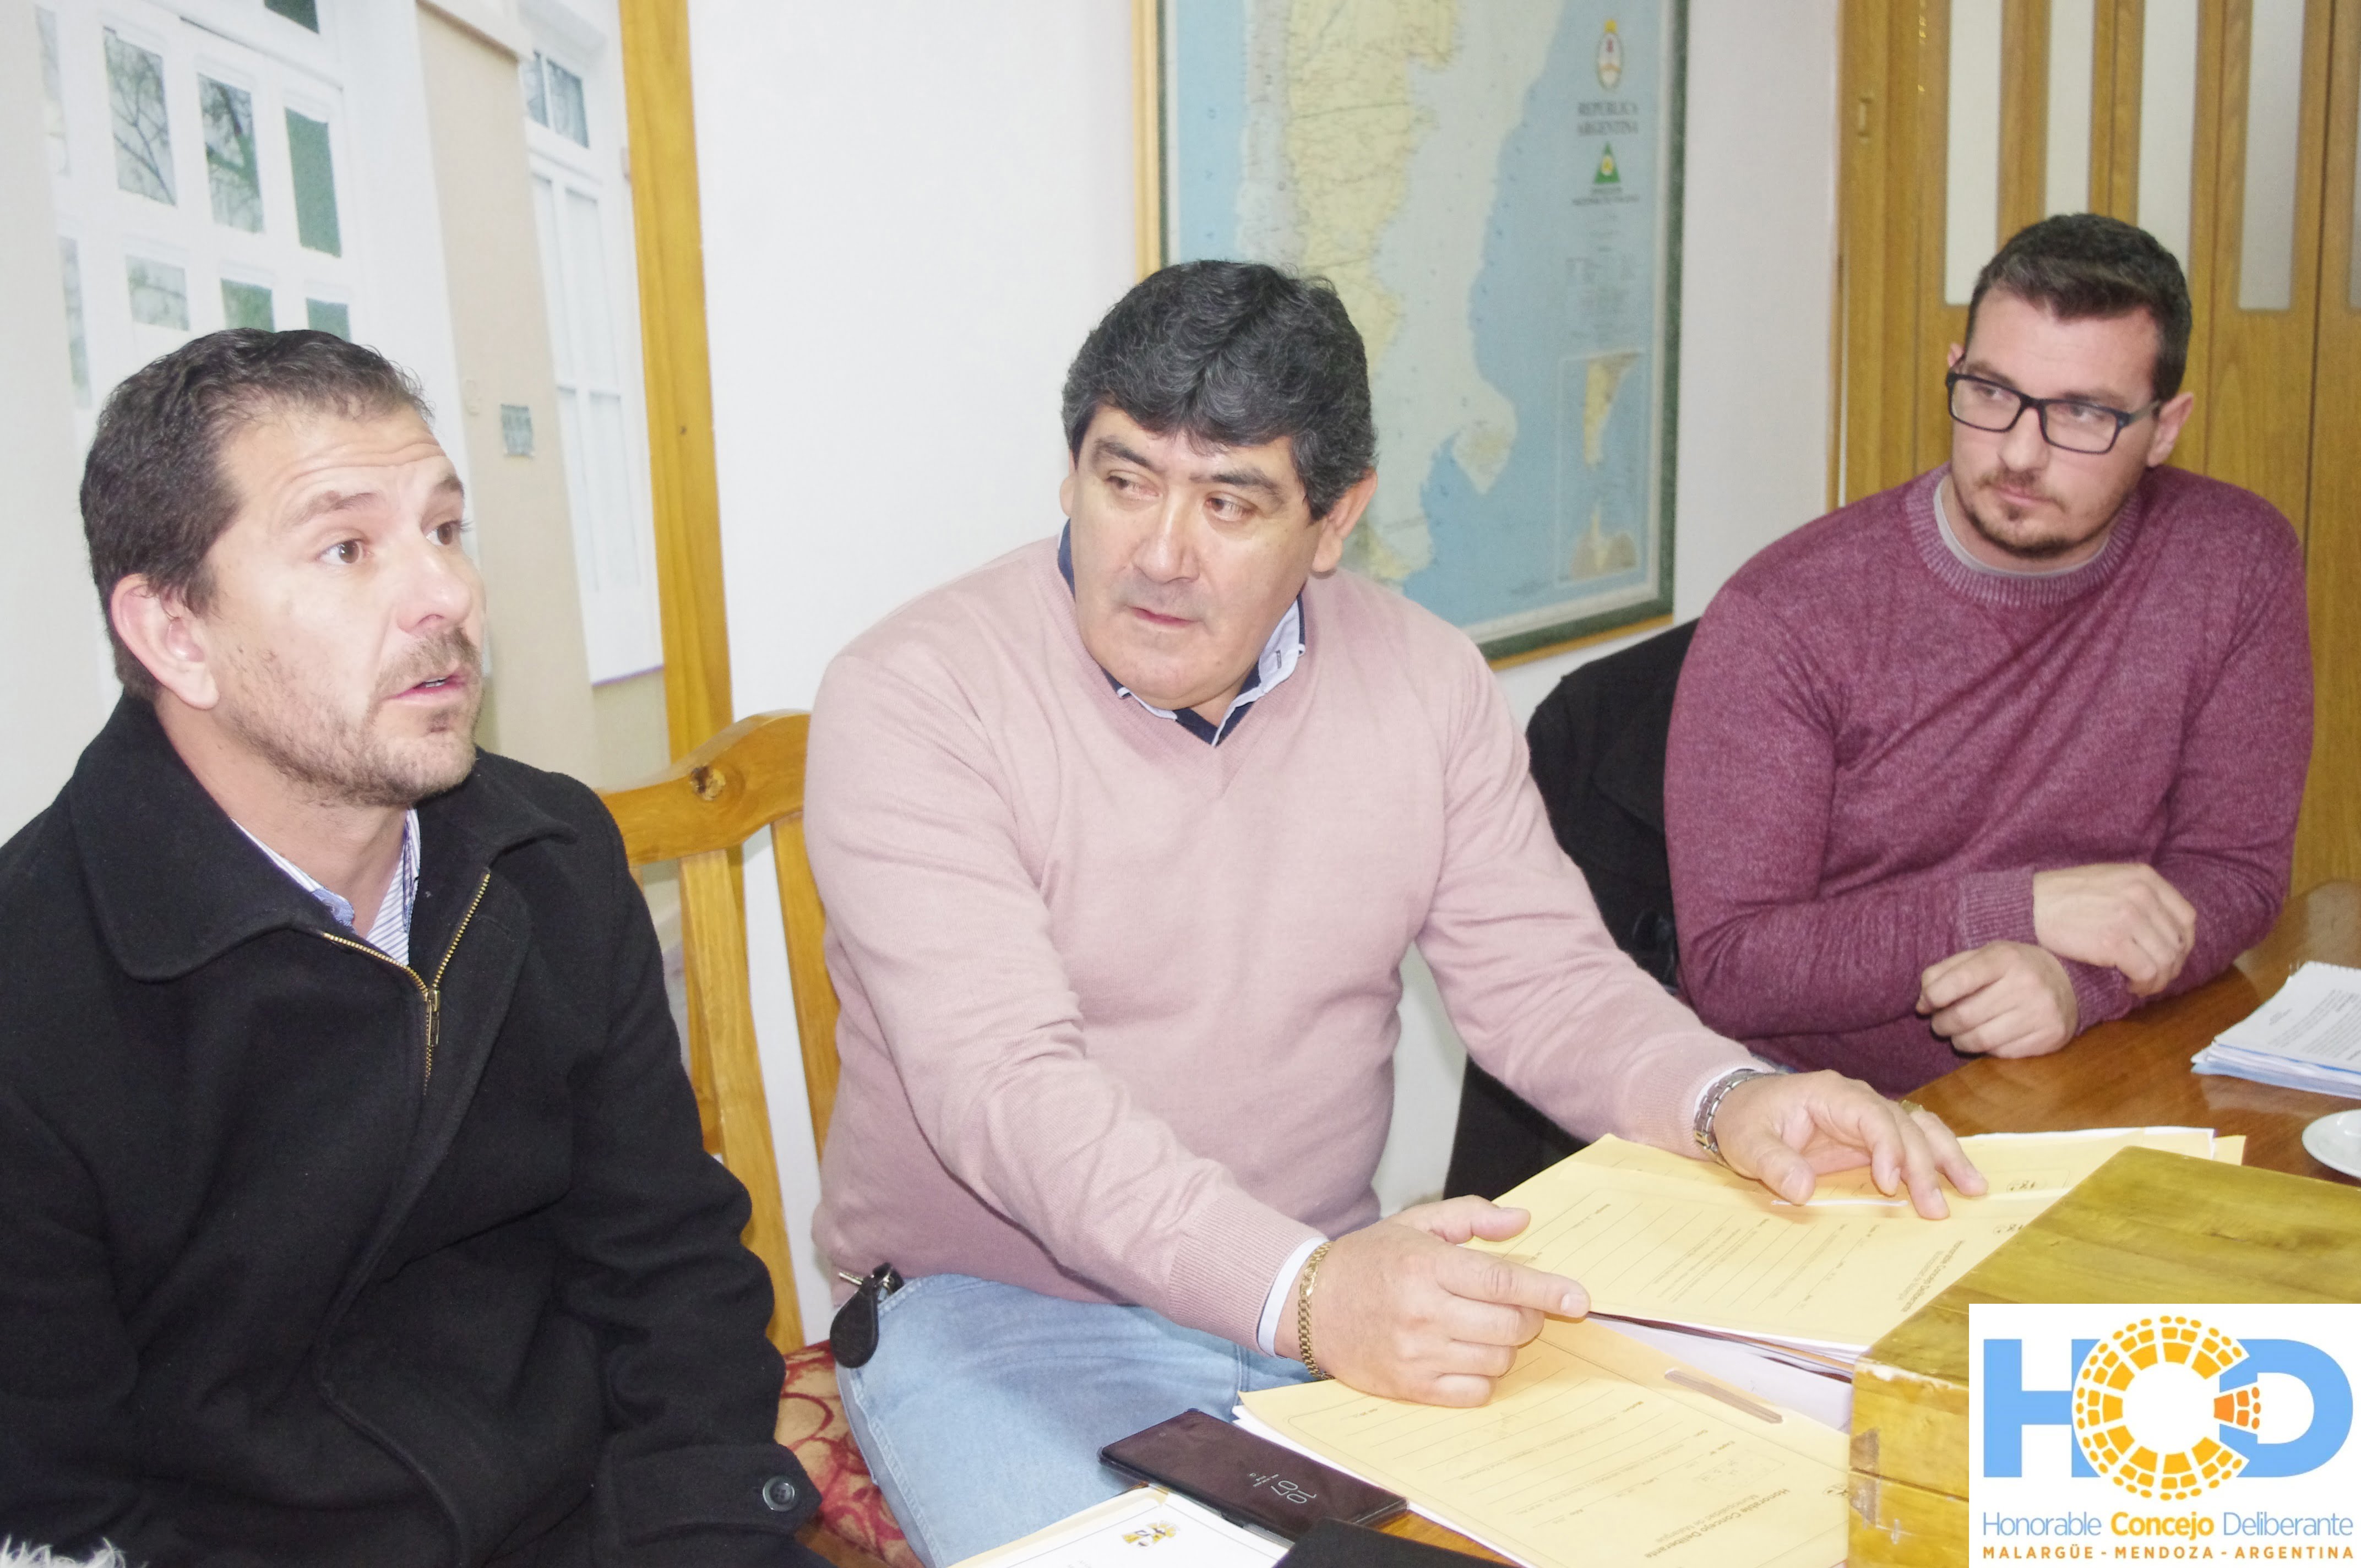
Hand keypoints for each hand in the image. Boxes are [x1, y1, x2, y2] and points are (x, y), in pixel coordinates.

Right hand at [1290, 1196, 1584, 1406]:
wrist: (1309, 1304)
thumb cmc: (1368, 1260)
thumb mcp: (1416, 1223)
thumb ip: (1471, 1216)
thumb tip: (1521, 1221)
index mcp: (1428, 1266)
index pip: (1503, 1283)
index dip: (1548, 1291)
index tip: (1579, 1299)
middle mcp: (1424, 1312)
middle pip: (1509, 1326)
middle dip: (1528, 1317)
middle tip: (1517, 1307)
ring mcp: (1417, 1355)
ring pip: (1496, 1360)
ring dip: (1504, 1345)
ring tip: (1482, 1328)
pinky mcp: (1411, 1387)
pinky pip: (1474, 1393)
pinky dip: (1482, 1377)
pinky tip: (1466, 1356)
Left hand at [1710, 1070, 1986, 1218]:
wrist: (1739, 1108)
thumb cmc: (1744, 1121)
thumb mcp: (1747, 1141)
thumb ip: (1772, 1163)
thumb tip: (1803, 1188)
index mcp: (1829, 1094)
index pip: (1872, 1116)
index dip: (1887, 1147)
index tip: (1890, 1182)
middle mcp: (1857, 1100)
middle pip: (1903, 1125)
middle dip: (1923, 1166)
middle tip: (1936, 1208)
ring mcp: (1868, 1117)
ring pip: (1919, 1129)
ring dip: (1945, 1158)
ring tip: (1974, 1189)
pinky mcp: (1872, 1137)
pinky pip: (1912, 1141)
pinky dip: (1937, 1158)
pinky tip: (1960, 1181)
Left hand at [1918, 941, 2078, 1056]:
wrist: (2069, 981)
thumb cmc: (2014, 968)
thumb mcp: (1981, 957)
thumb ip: (1945, 973)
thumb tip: (1921, 1004)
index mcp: (2005, 958)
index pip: (1958, 981)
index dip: (1933, 997)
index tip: (1926, 1004)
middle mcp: (2026, 984)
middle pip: (1964, 1015)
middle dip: (1941, 1024)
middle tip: (1939, 1024)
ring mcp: (2040, 1012)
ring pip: (1980, 1039)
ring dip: (1959, 1041)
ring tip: (1957, 1034)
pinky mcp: (2049, 1037)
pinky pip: (2001, 1052)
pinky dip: (1985, 1049)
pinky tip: (1986, 1037)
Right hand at [2032, 863, 2195, 995]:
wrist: (2028, 905)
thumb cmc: (2063, 897)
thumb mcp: (2109, 881)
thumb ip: (2139, 896)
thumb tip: (2163, 930)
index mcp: (2145, 877)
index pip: (2186, 918)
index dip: (2181, 944)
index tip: (2165, 957)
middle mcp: (2142, 894)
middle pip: (2178, 943)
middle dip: (2169, 967)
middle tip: (2149, 977)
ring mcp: (2129, 917)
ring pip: (2166, 962)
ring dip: (2156, 980)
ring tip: (2137, 983)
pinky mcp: (2113, 941)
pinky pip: (2147, 973)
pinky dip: (2142, 985)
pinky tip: (2127, 984)